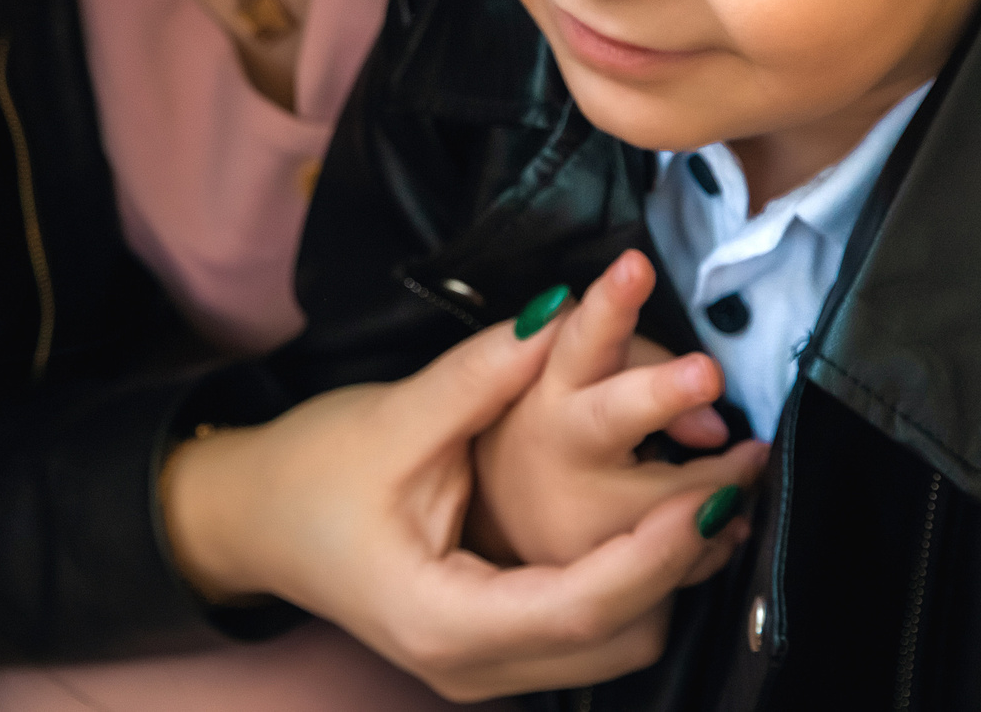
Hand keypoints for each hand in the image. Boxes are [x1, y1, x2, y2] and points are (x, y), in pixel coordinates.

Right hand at [161, 314, 761, 700]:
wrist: (246, 520)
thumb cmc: (306, 474)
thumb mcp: (392, 419)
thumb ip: (482, 374)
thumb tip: (561, 313)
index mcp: (445, 621)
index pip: (584, 604)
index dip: (659, 551)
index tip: (713, 490)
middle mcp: (470, 665)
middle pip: (615, 636)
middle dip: (682, 563)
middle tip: (735, 480)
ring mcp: (480, 668)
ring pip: (612, 643)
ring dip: (665, 578)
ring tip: (711, 493)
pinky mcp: (488, 647)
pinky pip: (586, 632)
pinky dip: (630, 583)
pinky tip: (653, 521)